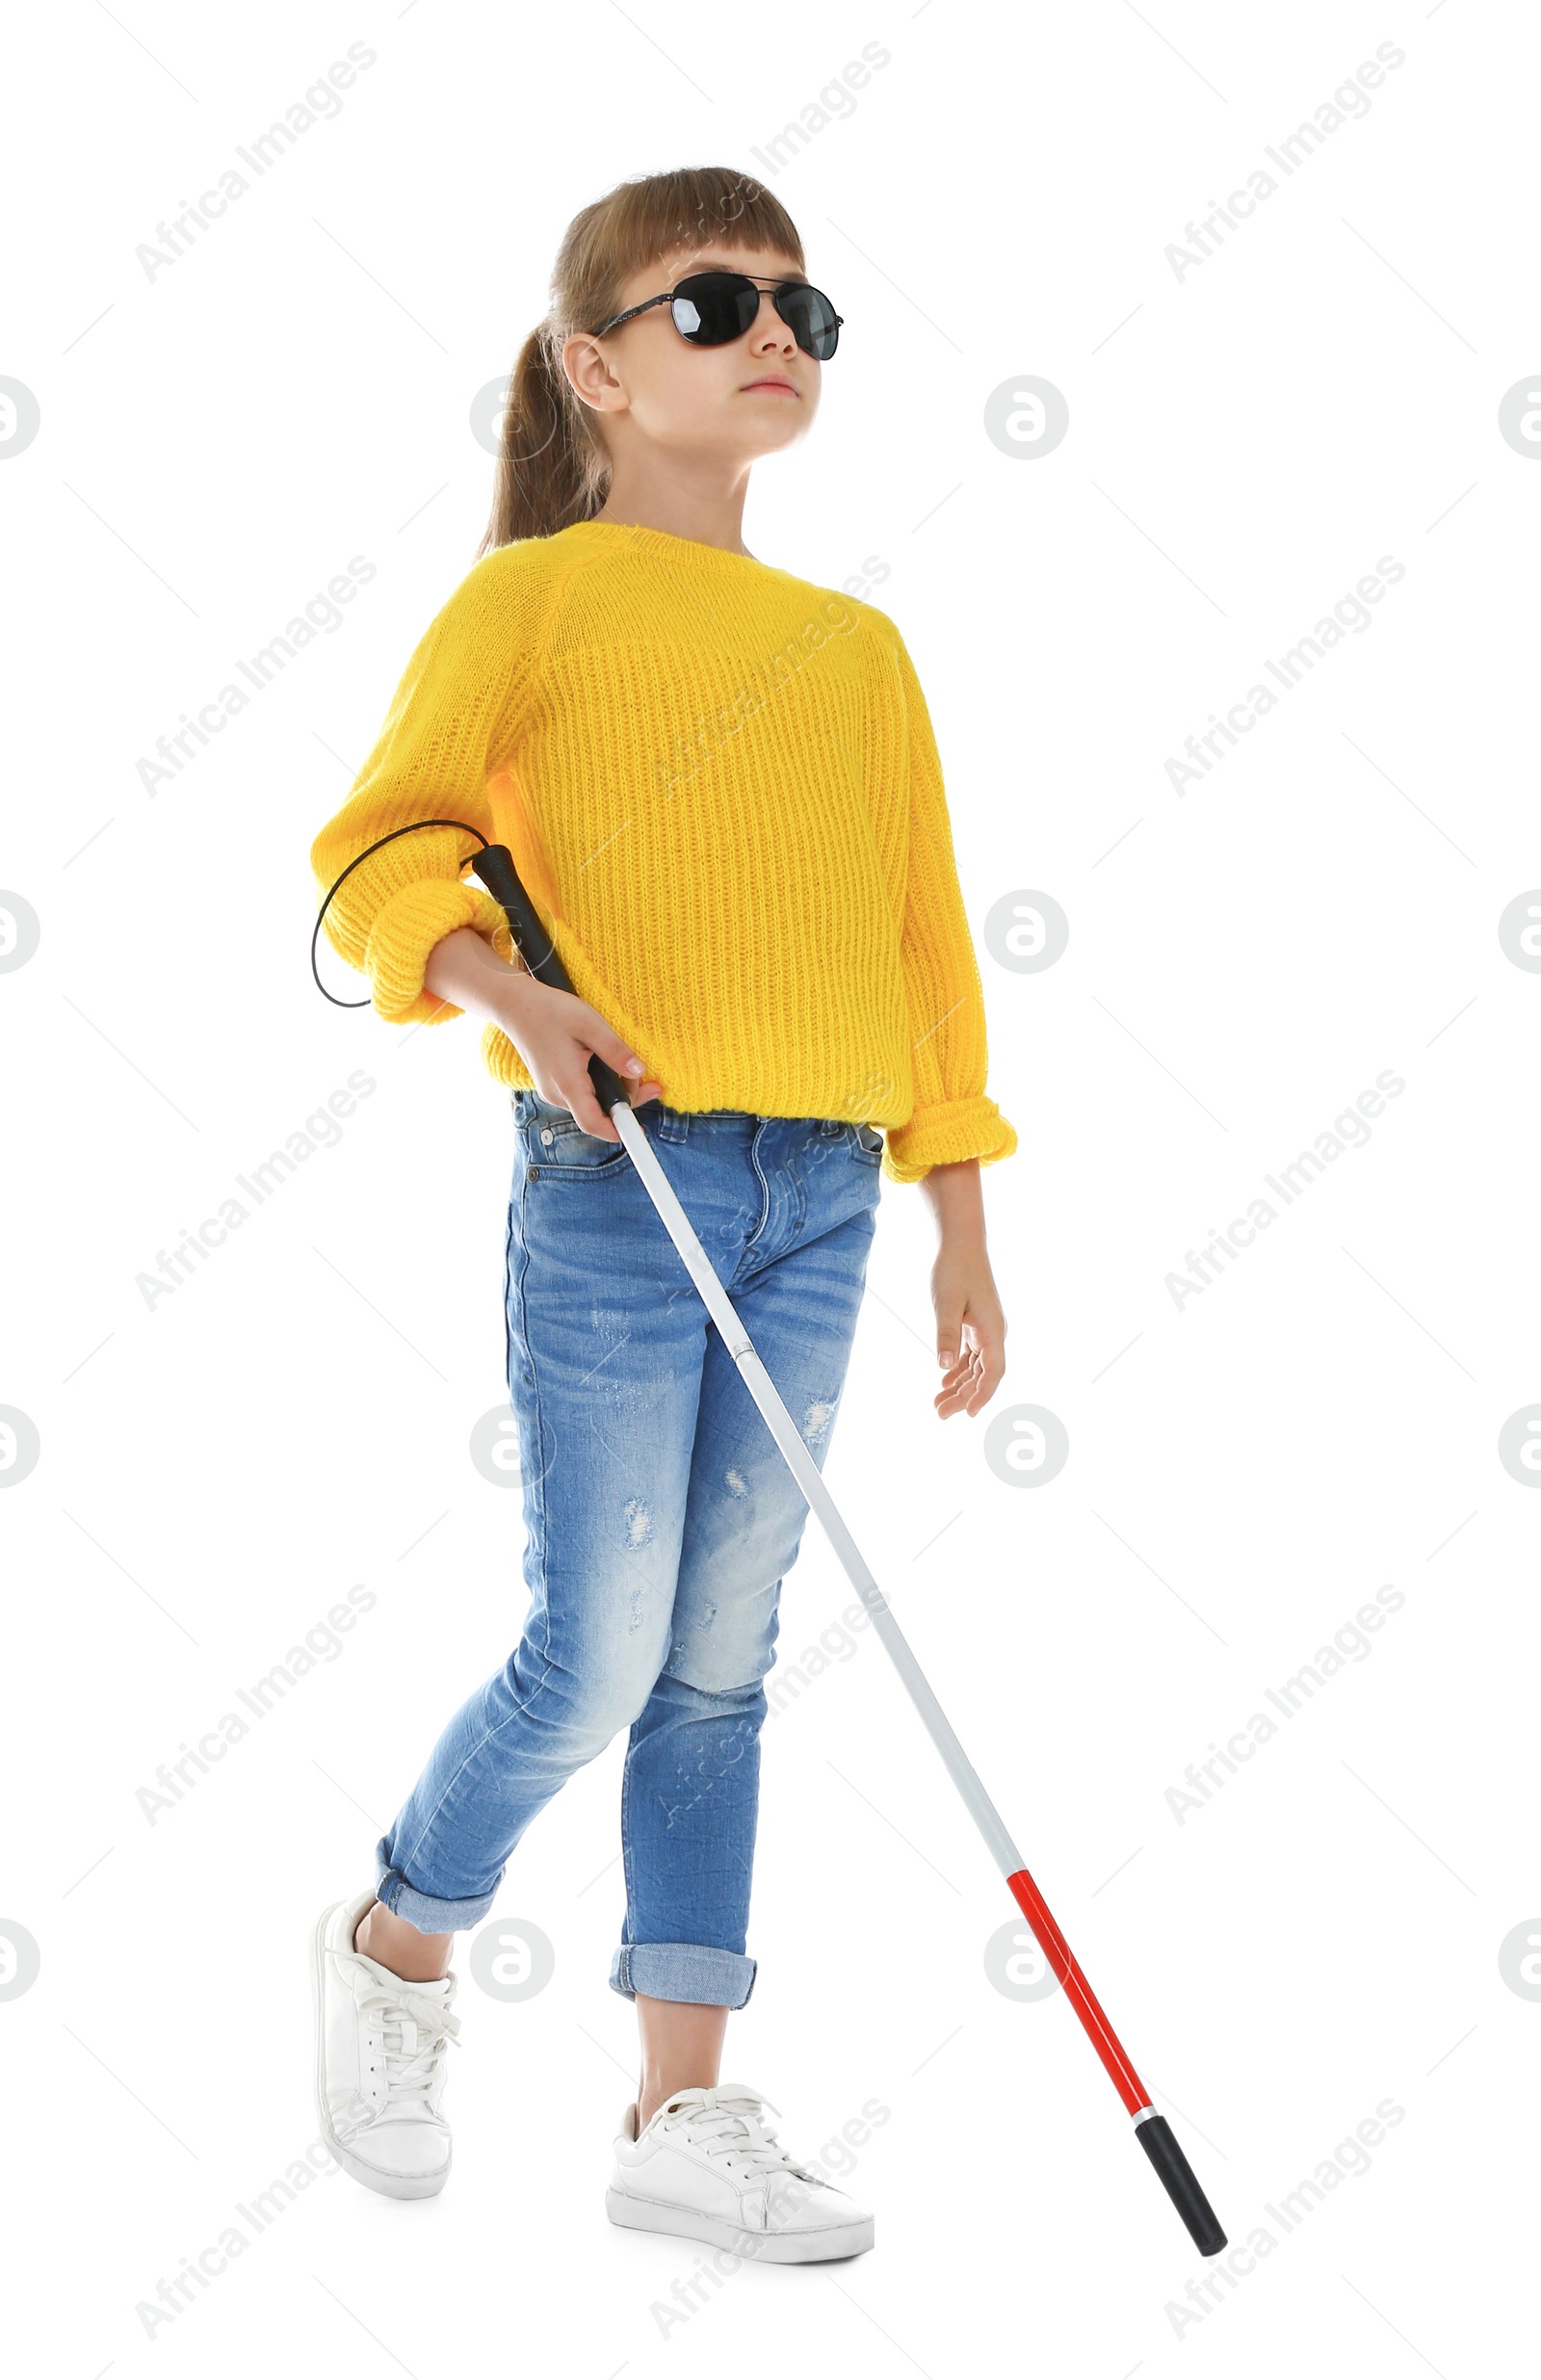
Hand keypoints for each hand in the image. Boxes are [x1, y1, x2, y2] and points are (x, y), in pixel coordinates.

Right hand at [504, 977, 663, 1140]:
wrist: (515, 1004)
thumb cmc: (550, 1010)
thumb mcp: (589, 1025)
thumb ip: (615, 1051)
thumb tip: (639, 1072)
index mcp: (567, 1083)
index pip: (593, 1123)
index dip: (618, 1132)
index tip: (639, 1133)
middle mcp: (557, 1094)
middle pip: (598, 1114)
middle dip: (627, 1103)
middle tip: (652, 1084)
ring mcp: (552, 1090)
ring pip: (591, 1104)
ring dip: (614, 1092)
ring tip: (628, 1066)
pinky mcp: (552, 1083)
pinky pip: (582, 1094)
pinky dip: (601, 1086)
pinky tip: (609, 1066)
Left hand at [931, 1239, 1006, 1417]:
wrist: (961, 1244)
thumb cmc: (955, 1270)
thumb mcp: (946, 1304)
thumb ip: (947, 1335)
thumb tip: (944, 1367)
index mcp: (992, 1330)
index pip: (993, 1372)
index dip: (982, 1395)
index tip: (968, 1414)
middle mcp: (994, 1333)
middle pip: (984, 1375)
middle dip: (964, 1396)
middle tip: (941, 1414)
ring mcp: (986, 1329)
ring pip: (977, 1368)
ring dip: (960, 1386)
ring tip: (938, 1403)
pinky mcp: (976, 1324)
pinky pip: (971, 1355)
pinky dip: (959, 1370)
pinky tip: (944, 1381)